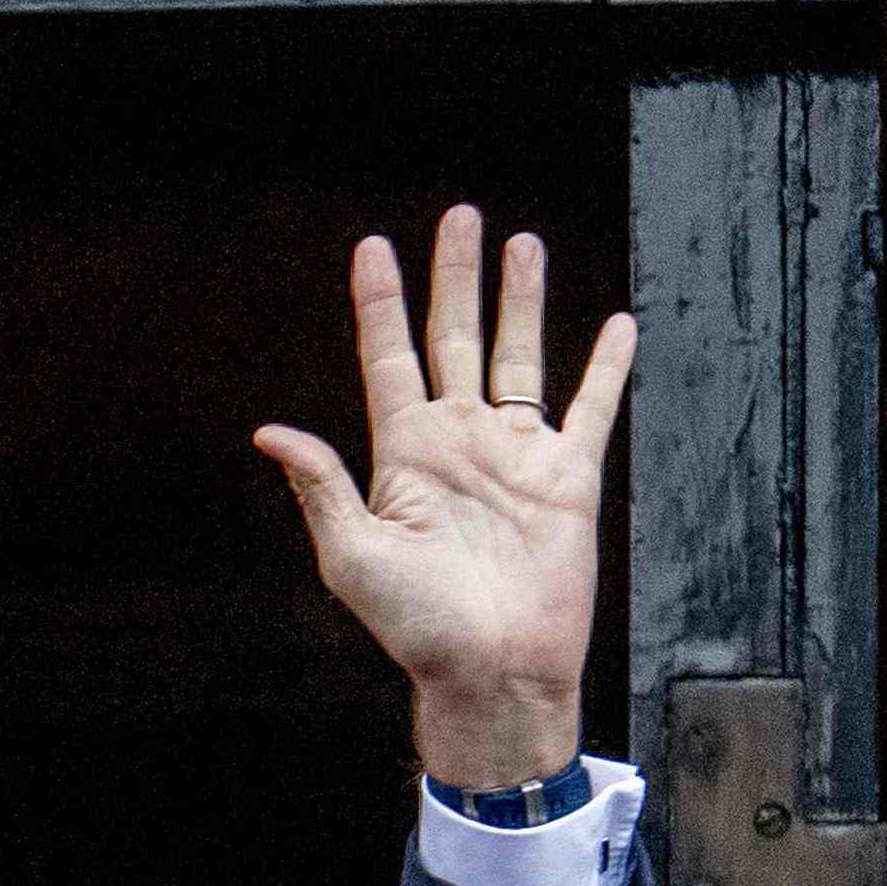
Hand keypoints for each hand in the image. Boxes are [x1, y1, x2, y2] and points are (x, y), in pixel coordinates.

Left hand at [252, 208, 631, 796]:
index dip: (379, 302)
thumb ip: (321, 488)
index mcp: (403, 455)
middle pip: (456, 337)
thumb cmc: (417, 627)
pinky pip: (592, 407)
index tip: (371, 246)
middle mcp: (458, 442)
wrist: (492, 670)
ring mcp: (515, 455)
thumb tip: (269, 432)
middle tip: (459, 215)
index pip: (388, 357)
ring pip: (519, 355)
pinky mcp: (568, 477)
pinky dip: (605, 367)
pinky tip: (616, 325)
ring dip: (521, 300)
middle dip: (455, 277)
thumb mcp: (354, 557)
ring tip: (522, 244)